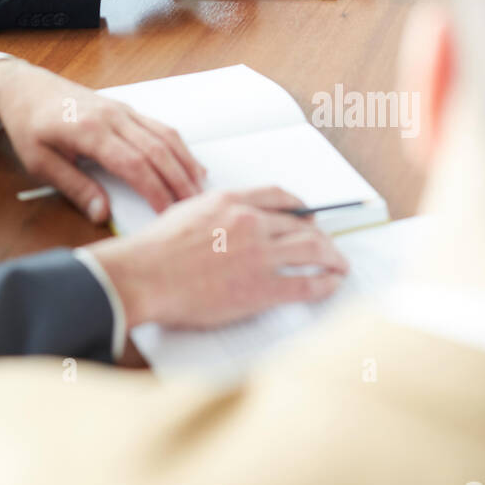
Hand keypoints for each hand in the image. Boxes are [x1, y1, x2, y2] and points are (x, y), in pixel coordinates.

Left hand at [0, 58, 205, 222]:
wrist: (25, 88)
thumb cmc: (30, 125)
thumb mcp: (40, 162)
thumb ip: (73, 187)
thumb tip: (101, 213)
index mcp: (89, 131)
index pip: (133, 163)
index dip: (154, 189)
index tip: (168, 213)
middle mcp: (111, 117)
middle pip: (156, 149)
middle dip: (179, 179)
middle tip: (196, 206)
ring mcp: (121, 110)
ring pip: (163, 134)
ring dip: (184, 162)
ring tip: (200, 188)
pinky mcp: (124, 108)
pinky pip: (158, 126)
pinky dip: (178, 146)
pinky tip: (188, 163)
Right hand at [89, 187, 348, 329]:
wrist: (144, 275)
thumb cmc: (155, 248)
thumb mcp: (187, 211)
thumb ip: (215, 212)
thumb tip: (230, 220)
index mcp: (230, 200)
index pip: (279, 196)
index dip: (300, 207)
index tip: (308, 214)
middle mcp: (250, 222)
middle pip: (302, 224)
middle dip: (321, 235)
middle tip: (328, 245)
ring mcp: (258, 254)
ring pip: (312, 249)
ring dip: (333, 257)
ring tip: (340, 264)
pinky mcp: (260, 288)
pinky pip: (305, 283)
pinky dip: (325, 283)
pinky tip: (331, 284)